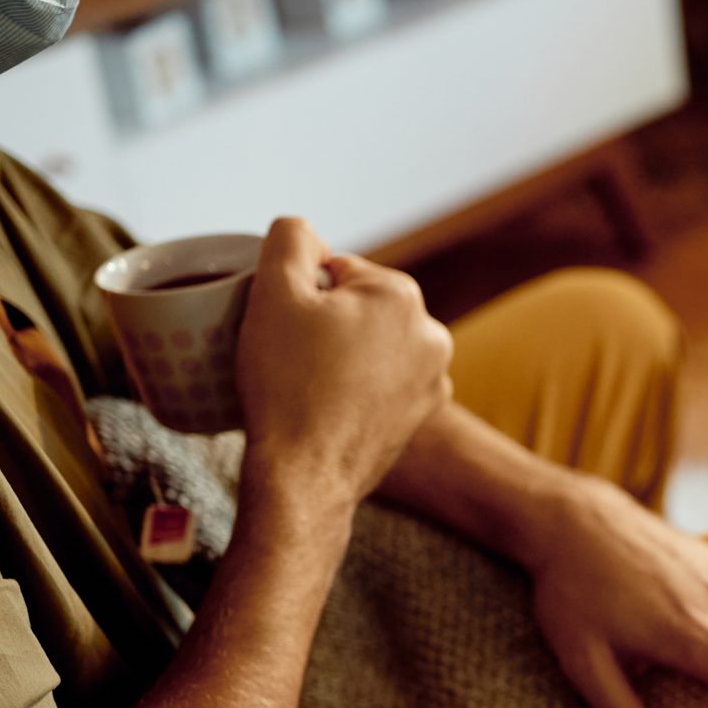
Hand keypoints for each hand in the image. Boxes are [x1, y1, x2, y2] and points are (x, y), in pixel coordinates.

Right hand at [236, 217, 452, 524]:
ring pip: (370, 345)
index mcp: (402, 295)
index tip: (284, 330)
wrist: (306, 475)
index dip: (301, 295)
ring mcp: (434, 379)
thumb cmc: (287, 384)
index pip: (336, 270)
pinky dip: (357, 388)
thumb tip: (306, 231)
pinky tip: (330, 407)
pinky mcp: (424, 415)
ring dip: (342, 355)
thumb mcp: (273, 292)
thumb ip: (290, 238)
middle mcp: (432, 334)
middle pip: (358, 308)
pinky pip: (381, 382)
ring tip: (310, 386)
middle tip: (292, 359)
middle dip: (325, 324)